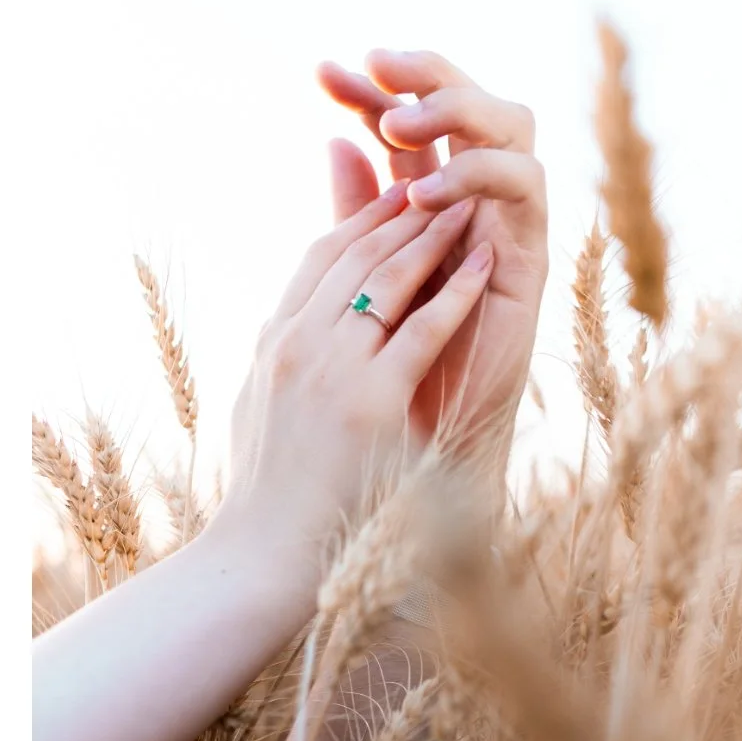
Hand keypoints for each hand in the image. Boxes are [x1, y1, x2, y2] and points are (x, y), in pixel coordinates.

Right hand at [211, 177, 493, 607]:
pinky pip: (423, 329)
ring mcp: (334, 369)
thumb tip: (287, 330)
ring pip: (388, 278)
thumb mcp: (259, 409)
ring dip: (431, 234)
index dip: (362, 219)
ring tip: (466, 203)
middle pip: (354, 254)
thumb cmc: (267, 496)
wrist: (264, 558)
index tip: (395, 197)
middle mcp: (299, 343)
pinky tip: (482, 262)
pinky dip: (456, 290)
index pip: (320, 258)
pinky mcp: (372, 402)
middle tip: (439, 182)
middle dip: (402, 212)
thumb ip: (278, 360)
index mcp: (274, 342)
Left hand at [319, 50, 547, 456]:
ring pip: (510, 127)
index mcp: (428, 199)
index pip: (405, 123)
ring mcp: (506, 221)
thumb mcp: (365, 277)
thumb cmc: (391, 367)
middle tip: (372, 65)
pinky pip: (524, 188)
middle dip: (422, 75)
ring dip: (454, 113)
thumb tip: (334, 139)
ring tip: (395, 127)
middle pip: (468, 105)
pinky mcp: (531, 255)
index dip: (369, 90)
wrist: (423, 444)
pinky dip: (479, 176)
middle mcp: (475, 200)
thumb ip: (357, 213)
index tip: (322, 69)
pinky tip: (426, 192)